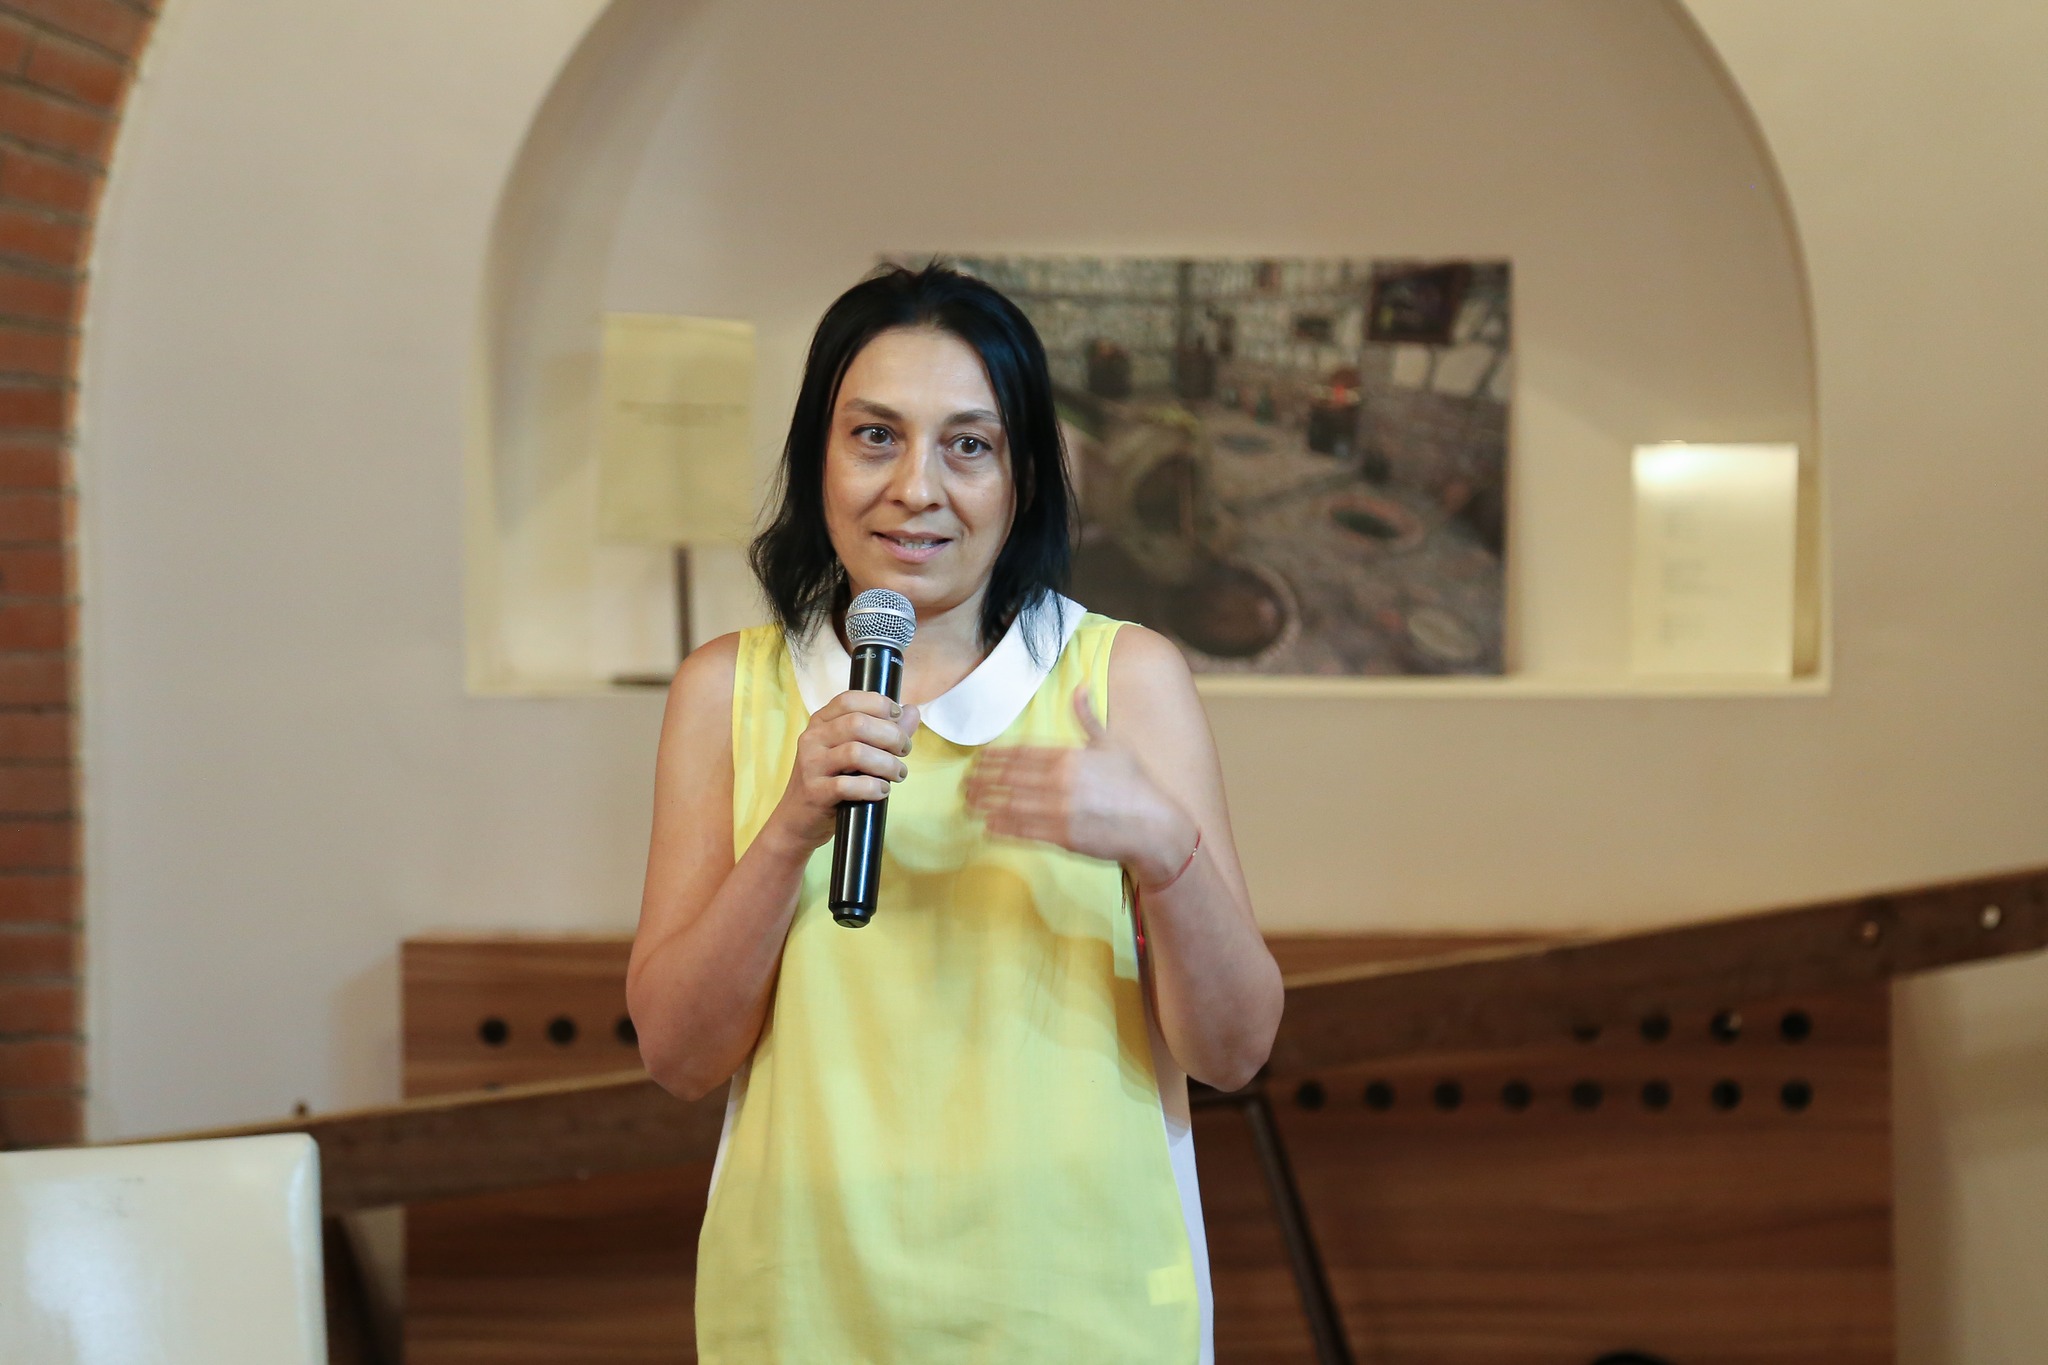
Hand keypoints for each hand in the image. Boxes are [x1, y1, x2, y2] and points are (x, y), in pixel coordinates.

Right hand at [769, 691, 919, 850]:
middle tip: (904, 750)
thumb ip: (883, 730)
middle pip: (858, 723)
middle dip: (891, 735)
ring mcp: (811, 765)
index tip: (898, 717)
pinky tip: (882, 791)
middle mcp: (812, 738)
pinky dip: (873, 787)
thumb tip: (912, 711)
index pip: (849, 699)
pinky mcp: (815, 792)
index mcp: (821, 722)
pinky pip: (848, 785)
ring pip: (856, 753)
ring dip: (887, 764)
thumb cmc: (831, 781)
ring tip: (898, 774)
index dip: (879, 704)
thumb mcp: (853, 752)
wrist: (798, 820)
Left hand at [963, 686, 1195, 884]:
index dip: (995, 758)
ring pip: (1011, 805)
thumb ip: (1087, 717)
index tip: (978, 760)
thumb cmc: (1135, 784)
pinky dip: (1003, 827)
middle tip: (965, 781)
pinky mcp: (1063, 836)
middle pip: (1010, 778)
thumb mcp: (1112, 743)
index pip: (1021, 754)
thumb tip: (1080, 686)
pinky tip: (988, 826)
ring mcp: (1059, 810)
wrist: (1154, 826)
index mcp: (1069, 756)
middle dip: (984, 780)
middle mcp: (1060, 782)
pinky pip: (1024, 830)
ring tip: (969, 802)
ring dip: (987, 803)